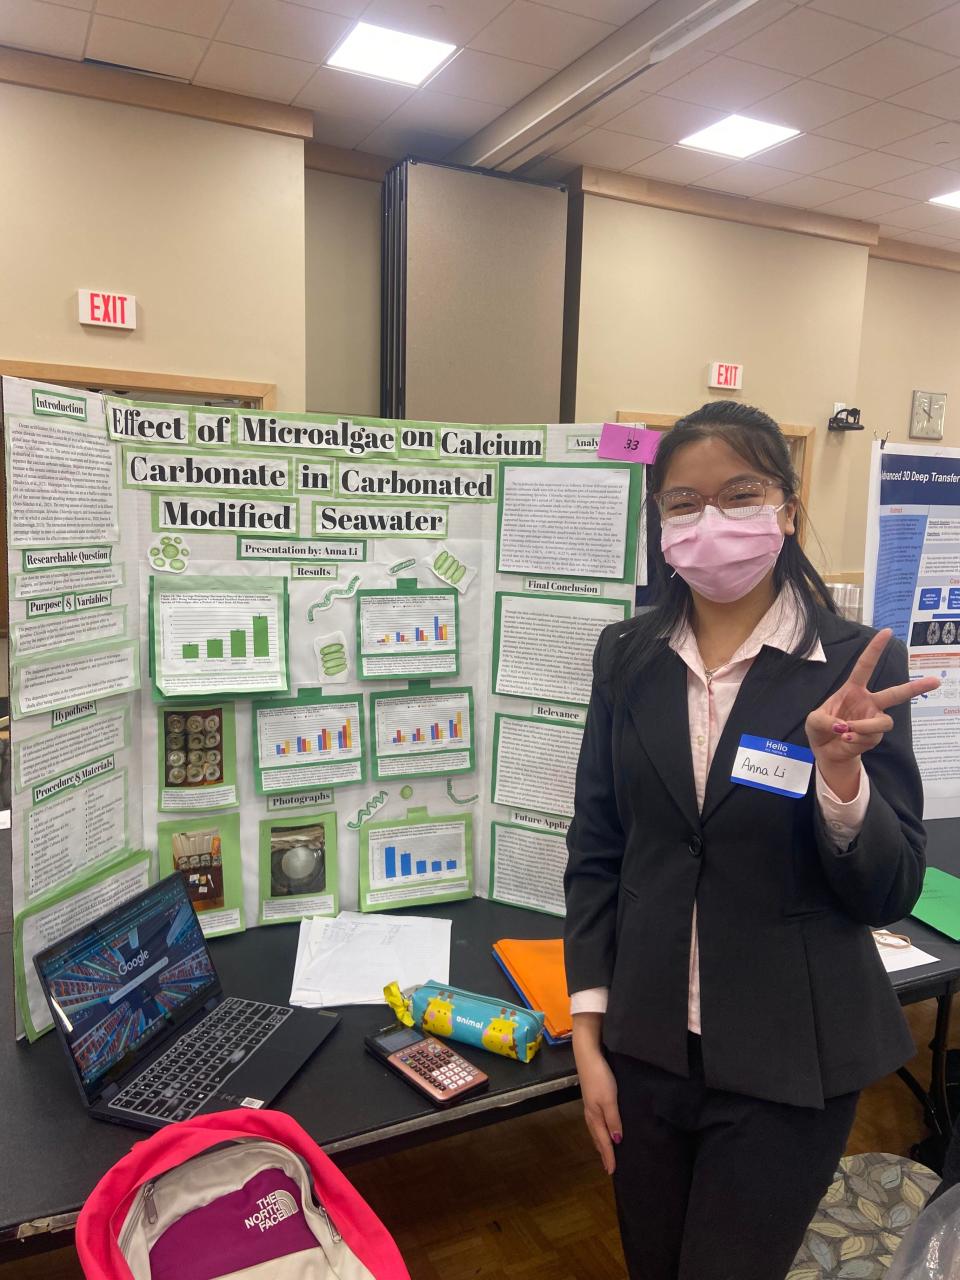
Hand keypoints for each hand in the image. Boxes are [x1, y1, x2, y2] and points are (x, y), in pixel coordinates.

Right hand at [573, 1023, 621, 1174]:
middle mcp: (591, 1113)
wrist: (588, 1055)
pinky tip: (603, 1127)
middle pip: (598, 1138)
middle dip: (603, 1152)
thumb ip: (613, 1120)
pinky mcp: (591, 1097)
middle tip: (609, 1166)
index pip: (604, 1141)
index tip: (613, 1171)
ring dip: (601, 1142)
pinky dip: (600, 1130)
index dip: (609, 1156)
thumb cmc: (600, 1078)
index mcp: (595, 1117)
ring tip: (606, 1151)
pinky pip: (596, 1121)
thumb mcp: (610, 1099)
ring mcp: (590, 1105)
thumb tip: (617, 1141)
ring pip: (596, 1130)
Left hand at [806, 628, 938, 798]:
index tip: (887, 632)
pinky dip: (857, 739)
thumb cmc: (820, 728)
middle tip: (935, 681)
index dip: (875, 649)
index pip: (865, 666)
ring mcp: (874, 720)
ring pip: (884, 722)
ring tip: (846, 731)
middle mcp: (868, 702)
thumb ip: (826, 720)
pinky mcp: (875, 737)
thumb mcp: (814, 720)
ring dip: (865, 727)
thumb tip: (844, 726)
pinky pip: (872, 737)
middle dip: (915, 687)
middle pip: (895, 693)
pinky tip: (847, 739)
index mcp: (853, 689)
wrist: (825, 751)